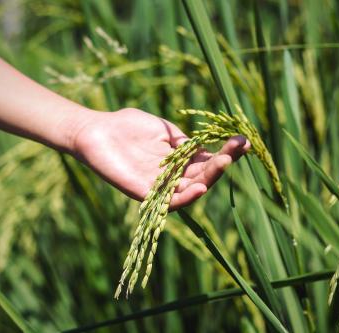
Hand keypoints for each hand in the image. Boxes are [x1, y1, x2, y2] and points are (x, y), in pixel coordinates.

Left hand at [71, 108, 249, 209]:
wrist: (96, 130)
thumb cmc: (127, 125)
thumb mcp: (163, 130)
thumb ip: (184, 141)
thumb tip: (208, 145)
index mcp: (178, 162)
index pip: (207, 161)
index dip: (225, 152)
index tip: (243, 140)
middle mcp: (172, 177)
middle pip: (203, 175)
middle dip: (222, 162)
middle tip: (237, 149)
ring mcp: (159, 187)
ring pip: (191, 188)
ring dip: (209, 177)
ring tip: (224, 162)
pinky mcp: (144, 193)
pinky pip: (168, 202)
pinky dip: (186, 197)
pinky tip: (200, 186)